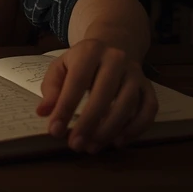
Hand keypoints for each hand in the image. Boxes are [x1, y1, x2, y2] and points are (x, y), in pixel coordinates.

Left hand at [35, 39, 157, 152]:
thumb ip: (51, 87)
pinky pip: (148, 110)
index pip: (77, 81)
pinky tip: (118, 142)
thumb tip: (43, 112)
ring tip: (92, 147)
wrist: (115, 44)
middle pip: (104, 94)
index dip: (65, 107)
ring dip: (110, 130)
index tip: (54, 131)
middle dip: (88, 123)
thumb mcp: (62, 66)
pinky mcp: (149, 87)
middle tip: (75, 145)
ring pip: (128, 104)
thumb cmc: (83, 60)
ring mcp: (136, 73)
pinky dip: (136, 128)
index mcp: (90, 50)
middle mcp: (116, 59)